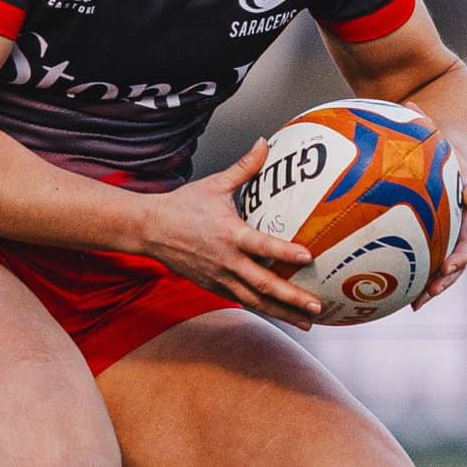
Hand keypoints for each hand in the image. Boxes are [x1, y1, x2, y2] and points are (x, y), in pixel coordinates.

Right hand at [135, 140, 324, 327]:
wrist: (150, 229)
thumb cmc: (183, 206)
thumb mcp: (215, 184)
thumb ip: (244, 168)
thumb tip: (264, 144)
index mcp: (229, 234)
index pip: (262, 245)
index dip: (285, 252)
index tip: (308, 256)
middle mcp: (226, 261)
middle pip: (263, 284)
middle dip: (292, 297)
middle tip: (316, 306)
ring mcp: (219, 278)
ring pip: (255, 300)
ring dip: (282, 312)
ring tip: (307, 322)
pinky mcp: (213, 287)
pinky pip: (242, 300)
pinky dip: (263, 309)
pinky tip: (281, 314)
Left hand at [416, 176, 466, 306]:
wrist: (454, 181)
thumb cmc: (456, 179)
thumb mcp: (465, 180)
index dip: (459, 258)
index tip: (446, 268)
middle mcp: (461, 241)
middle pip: (456, 267)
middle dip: (445, 281)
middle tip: (431, 291)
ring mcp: (449, 248)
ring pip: (443, 274)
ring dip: (432, 289)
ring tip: (416, 304)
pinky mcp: (435, 252)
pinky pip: (429, 269)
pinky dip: (418, 284)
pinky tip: (404, 298)